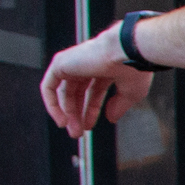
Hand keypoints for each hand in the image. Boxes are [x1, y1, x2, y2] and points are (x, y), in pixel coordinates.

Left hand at [38, 23, 154, 138]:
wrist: (127, 51)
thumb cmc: (134, 68)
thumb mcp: (130, 94)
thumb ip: (118, 106)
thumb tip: (111, 118)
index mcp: (105, 67)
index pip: (93, 91)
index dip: (90, 110)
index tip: (89, 125)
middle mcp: (88, 63)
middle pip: (77, 93)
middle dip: (77, 114)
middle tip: (78, 132)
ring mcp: (73, 62)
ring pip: (64, 92)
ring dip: (66, 113)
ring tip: (73, 130)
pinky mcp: (61, 63)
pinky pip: (50, 87)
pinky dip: (52, 104)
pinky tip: (61, 119)